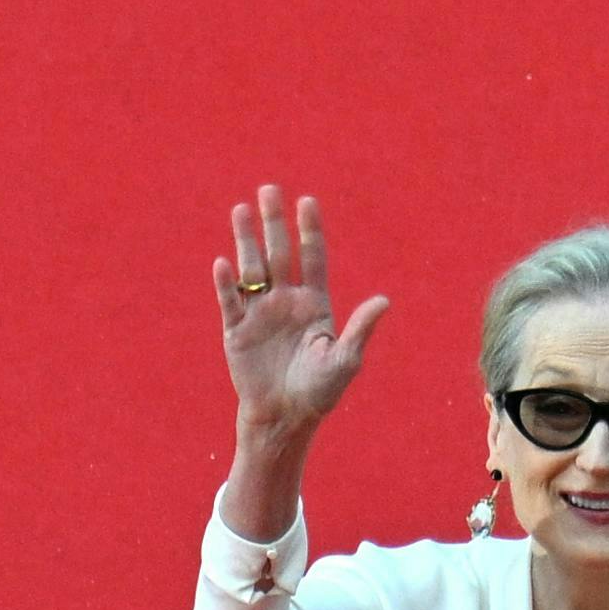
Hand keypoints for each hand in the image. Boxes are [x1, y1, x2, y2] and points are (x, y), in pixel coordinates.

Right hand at [215, 184, 386, 457]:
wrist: (285, 419)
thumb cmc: (319, 394)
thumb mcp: (344, 361)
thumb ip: (361, 329)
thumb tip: (384, 301)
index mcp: (313, 303)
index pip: (312, 257)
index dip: (309, 230)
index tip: (307, 201)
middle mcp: (285, 301)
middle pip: (279, 253)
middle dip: (274, 222)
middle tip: (269, 189)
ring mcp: (259, 313)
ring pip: (252, 268)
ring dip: (246, 239)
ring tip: (241, 210)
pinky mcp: (237, 330)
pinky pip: (230, 301)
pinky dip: (226, 283)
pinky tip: (224, 264)